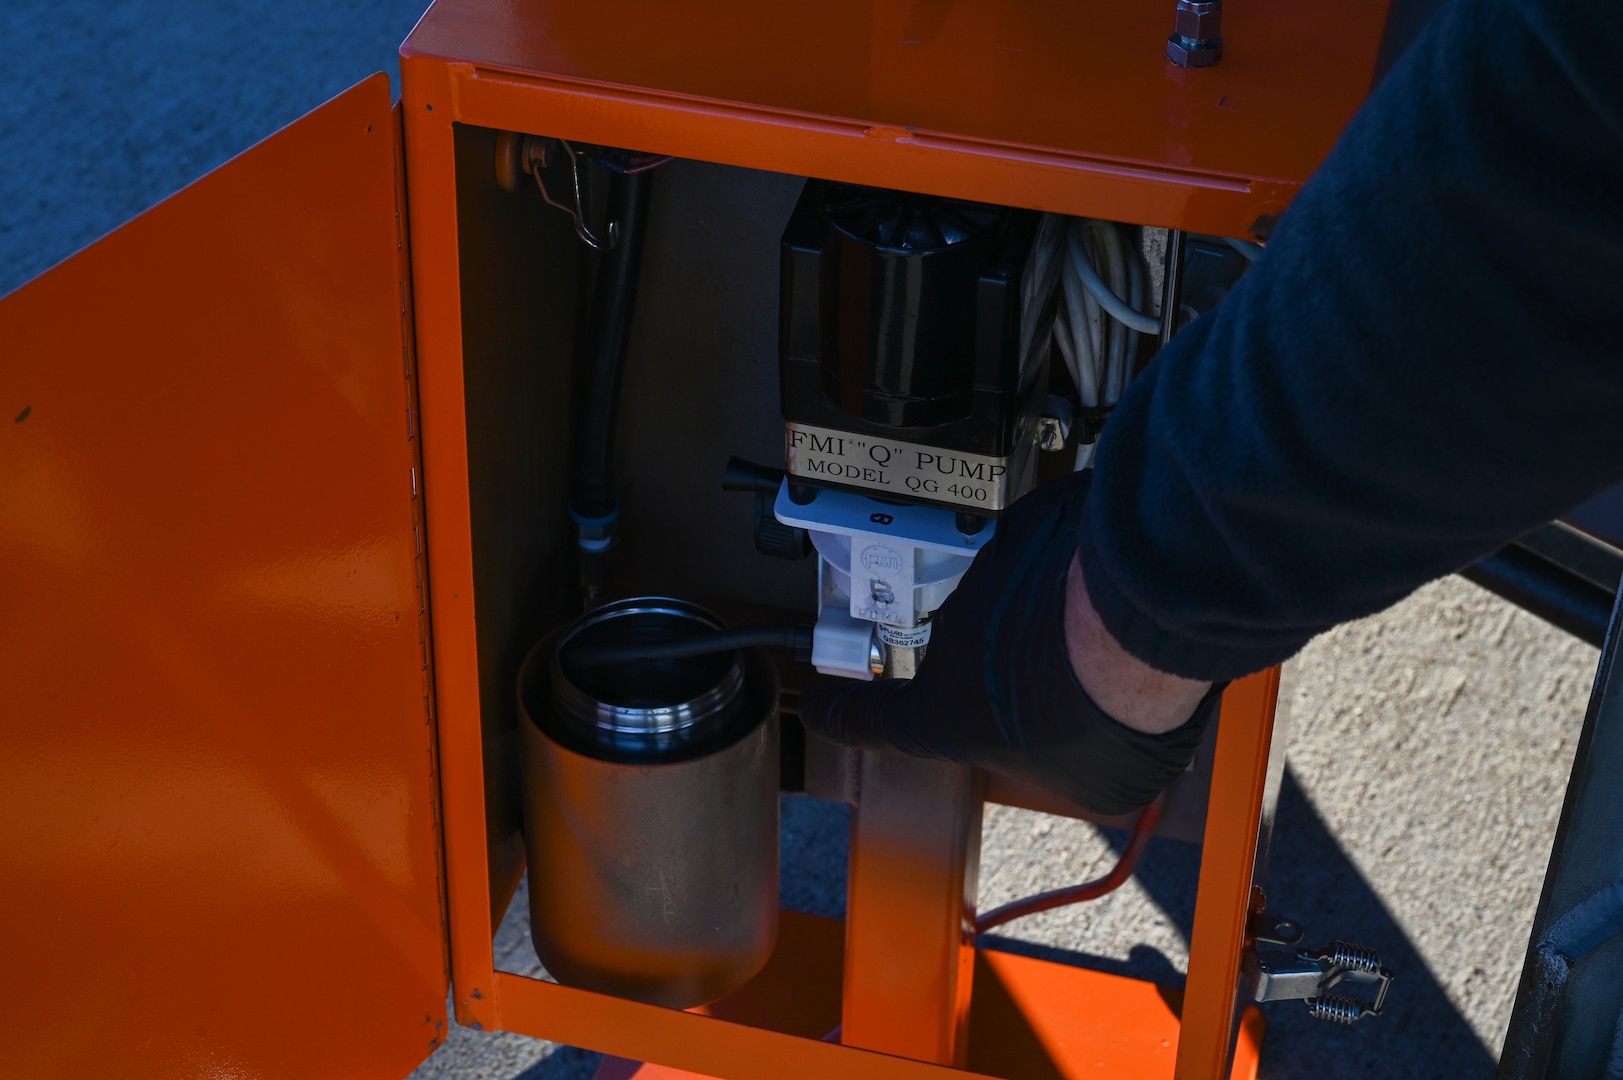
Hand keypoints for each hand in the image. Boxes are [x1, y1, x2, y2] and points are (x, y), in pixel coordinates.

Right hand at [796, 470, 1222, 815]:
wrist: (1140, 623)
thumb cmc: (1105, 708)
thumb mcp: (1092, 784)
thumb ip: (1061, 766)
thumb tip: (1077, 748)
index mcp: (943, 714)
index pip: (869, 718)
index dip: (842, 715)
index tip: (822, 707)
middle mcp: (951, 640)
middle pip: (972, 653)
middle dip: (1016, 664)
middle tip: (1074, 682)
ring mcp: (988, 577)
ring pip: (1021, 600)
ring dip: (1059, 617)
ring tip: (1114, 640)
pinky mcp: (1031, 527)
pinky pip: (1054, 553)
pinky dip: (1085, 573)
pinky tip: (1129, 598)